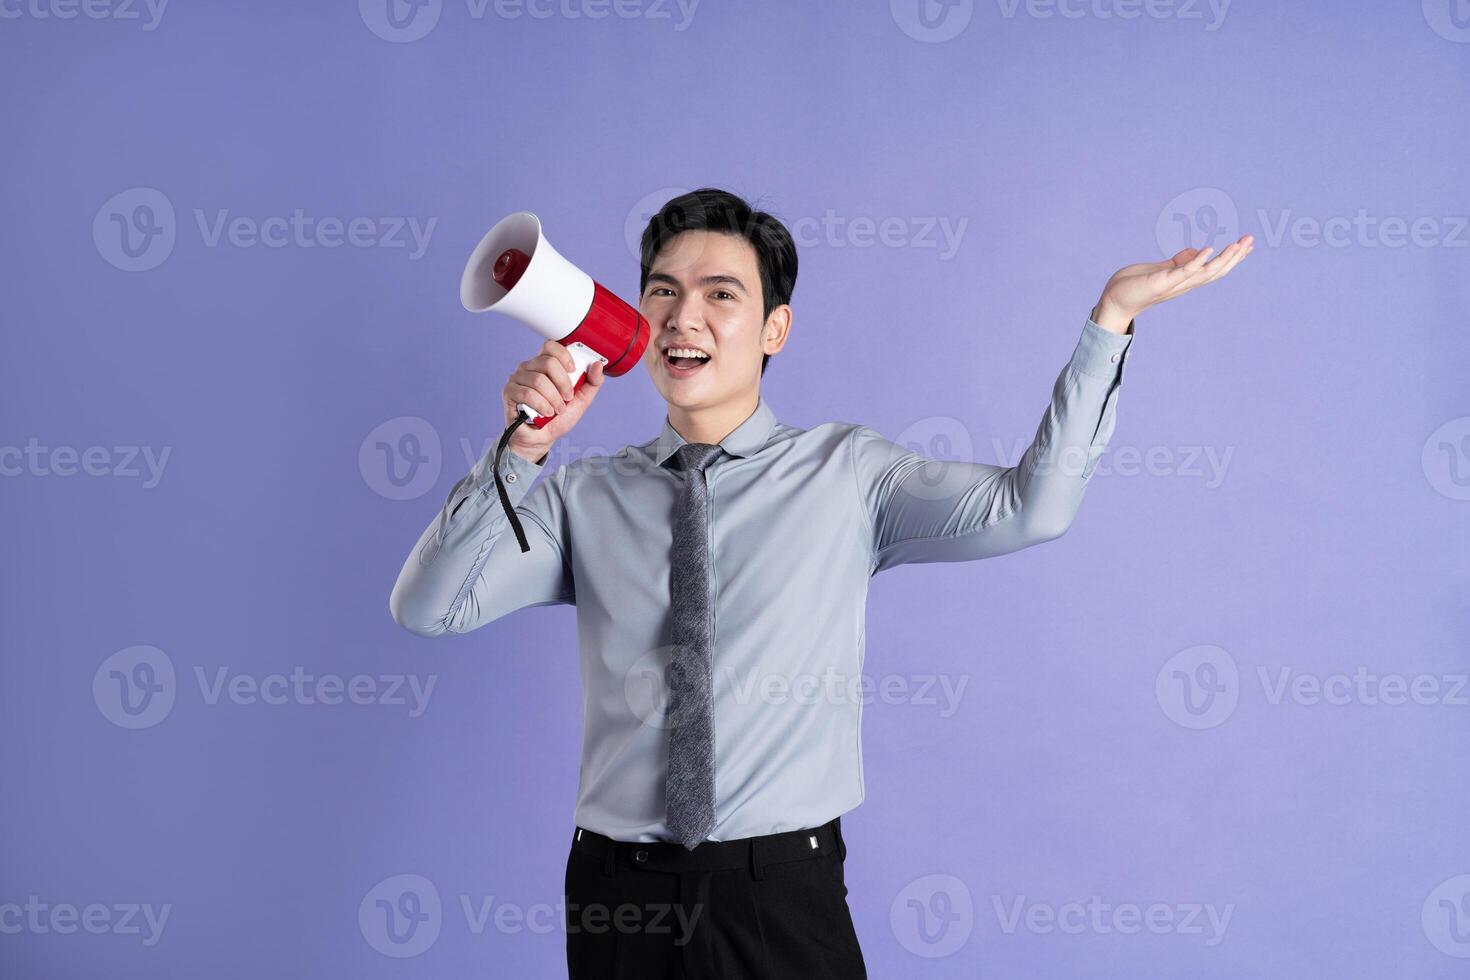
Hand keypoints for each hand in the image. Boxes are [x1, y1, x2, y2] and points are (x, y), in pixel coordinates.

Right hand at [501, 339, 605, 461]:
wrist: (542, 438)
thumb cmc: (558, 417)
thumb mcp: (581, 399)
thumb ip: (592, 382)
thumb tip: (598, 365)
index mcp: (544, 364)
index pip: (550, 346)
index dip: (564, 356)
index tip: (573, 370)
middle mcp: (529, 367)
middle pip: (548, 362)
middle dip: (563, 383)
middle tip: (567, 398)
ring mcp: (517, 379)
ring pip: (538, 380)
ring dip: (553, 399)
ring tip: (557, 410)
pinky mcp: (509, 392)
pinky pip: (527, 393)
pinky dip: (541, 405)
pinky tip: (546, 413)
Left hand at [1092, 235, 1253, 331]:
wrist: (1114, 301)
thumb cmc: (1135, 286)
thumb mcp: (1161, 270)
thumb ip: (1178, 262)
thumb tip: (1195, 251)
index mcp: (1185, 280)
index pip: (1214, 268)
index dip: (1232, 258)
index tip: (1248, 245)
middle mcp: (1184, 284)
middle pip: (1216, 271)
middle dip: (1235, 256)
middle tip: (1251, 240)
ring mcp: (1175, 284)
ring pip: (1205, 272)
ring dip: (1224, 258)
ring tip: (1238, 244)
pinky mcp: (1162, 283)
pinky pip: (1183, 272)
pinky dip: (1197, 261)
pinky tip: (1208, 250)